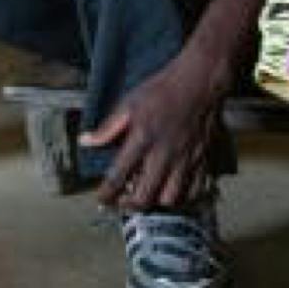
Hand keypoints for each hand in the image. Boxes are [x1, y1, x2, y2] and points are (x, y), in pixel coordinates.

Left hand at [81, 55, 227, 209]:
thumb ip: (108, 127)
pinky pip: (194, 191)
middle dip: (129, 205)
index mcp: (142, 138)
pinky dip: (182, 197)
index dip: (107, 193)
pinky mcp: (203, 160)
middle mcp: (164, 154)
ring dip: (156, 202)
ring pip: (170, 199)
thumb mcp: (129, 103)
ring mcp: (185, 160)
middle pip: (145, 196)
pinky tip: (172, 190)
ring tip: (147, 196)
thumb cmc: (161, 90)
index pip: (118, 175)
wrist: (200, 82)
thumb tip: (85, 142)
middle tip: (123, 201)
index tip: (101, 200)